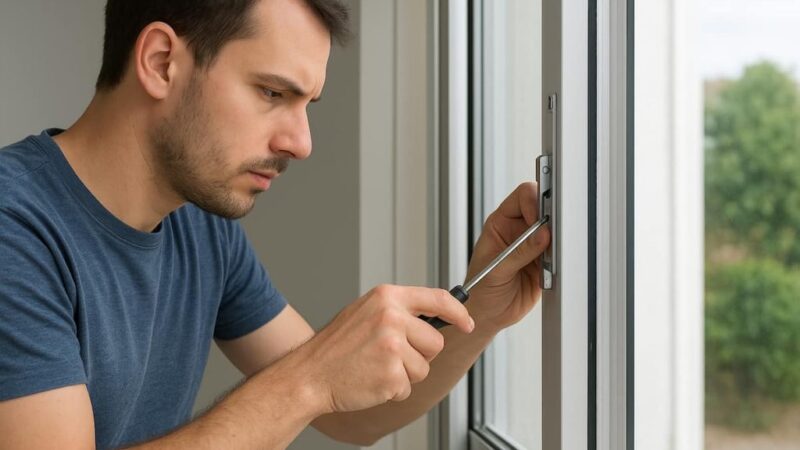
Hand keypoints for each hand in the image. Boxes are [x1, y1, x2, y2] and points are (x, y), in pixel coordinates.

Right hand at [294, 285, 473, 413]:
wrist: (309, 374)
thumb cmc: (335, 347)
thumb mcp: (365, 312)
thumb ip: (398, 310)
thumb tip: (433, 316)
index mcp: (386, 298)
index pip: (438, 298)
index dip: (458, 312)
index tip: (467, 322)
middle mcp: (391, 318)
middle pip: (435, 341)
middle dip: (420, 353)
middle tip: (389, 355)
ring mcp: (392, 346)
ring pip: (424, 367)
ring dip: (405, 374)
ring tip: (376, 367)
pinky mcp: (391, 374)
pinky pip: (408, 387)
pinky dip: (392, 390)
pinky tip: (371, 380)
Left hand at [465, 182, 550, 331]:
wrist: (489, 315)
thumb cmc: (481, 290)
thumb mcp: (495, 271)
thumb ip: (518, 252)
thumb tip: (541, 235)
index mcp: (501, 223)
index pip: (523, 197)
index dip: (535, 202)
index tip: (540, 220)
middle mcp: (519, 230)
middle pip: (545, 210)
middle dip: (551, 221)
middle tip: (551, 238)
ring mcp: (533, 246)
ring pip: (556, 232)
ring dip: (555, 244)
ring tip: (544, 261)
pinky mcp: (545, 262)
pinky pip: (559, 254)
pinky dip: (558, 261)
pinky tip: (546, 272)